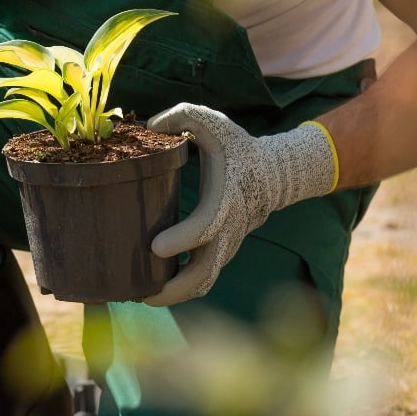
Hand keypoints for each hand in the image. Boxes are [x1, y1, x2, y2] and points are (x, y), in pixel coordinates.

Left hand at [145, 104, 338, 306]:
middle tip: (143, 295)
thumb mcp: (214, 124)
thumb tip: (151, 125)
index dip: (182, 240)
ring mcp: (226, 245)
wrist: (275, 175)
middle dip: (175, 288)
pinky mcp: (221, 253)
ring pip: (204, 282)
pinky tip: (151, 289)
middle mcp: (227, 230)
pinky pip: (202, 279)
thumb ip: (184, 117)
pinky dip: (180, 290)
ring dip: (175, 295)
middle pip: (205, 272)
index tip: (155, 247)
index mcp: (224, 200)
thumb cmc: (237, 148)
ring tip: (141, 298)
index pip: (205, 227)